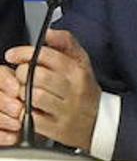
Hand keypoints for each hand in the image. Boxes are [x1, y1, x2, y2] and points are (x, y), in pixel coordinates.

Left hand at [5, 30, 100, 149]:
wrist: (99, 120)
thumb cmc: (84, 88)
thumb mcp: (81, 61)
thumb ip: (65, 43)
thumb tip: (48, 32)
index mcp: (78, 71)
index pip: (47, 55)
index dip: (25, 53)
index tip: (13, 55)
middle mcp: (73, 90)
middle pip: (36, 76)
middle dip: (22, 74)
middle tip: (22, 75)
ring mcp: (66, 110)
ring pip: (33, 97)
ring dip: (23, 94)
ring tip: (26, 92)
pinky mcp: (57, 129)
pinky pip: (32, 119)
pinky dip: (25, 113)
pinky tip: (30, 108)